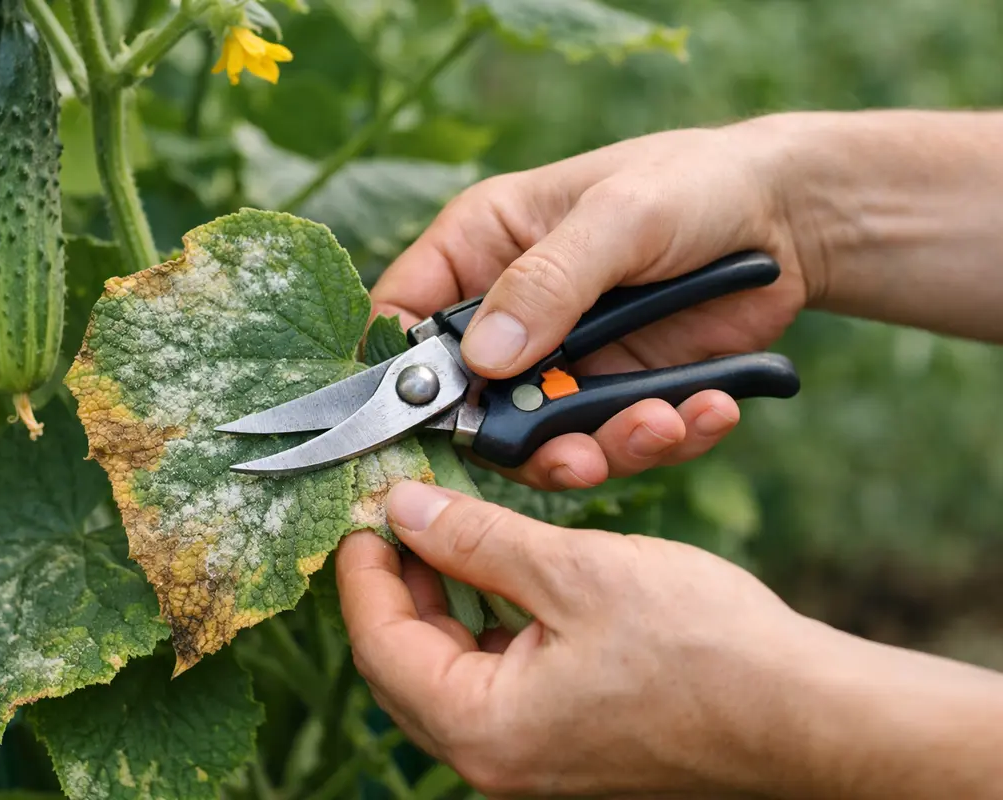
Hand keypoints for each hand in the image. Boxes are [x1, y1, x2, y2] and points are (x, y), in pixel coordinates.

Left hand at [337, 482, 1002, 798]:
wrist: (807, 714)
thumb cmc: (706, 651)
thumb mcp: (574, 573)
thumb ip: (477, 540)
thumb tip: (405, 510)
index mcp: (483, 731)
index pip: (379, 644)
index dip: (362, 568)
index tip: (364, 507)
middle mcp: (495, 760)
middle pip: (403, 663)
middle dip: (395, 582)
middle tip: (397, 512)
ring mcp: (530, 756)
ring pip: (446, 669)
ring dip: (438, 599)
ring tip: (442, 528)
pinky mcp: (563, 740)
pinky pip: (493, 679)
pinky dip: (482, 623)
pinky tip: (496, 571)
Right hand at [371, 121, 814, 491]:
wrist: (789, 218)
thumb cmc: (691, 184)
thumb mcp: (618, 217)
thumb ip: (548, 283)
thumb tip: (483, 359)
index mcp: (480, 249)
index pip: (403, 318)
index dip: (399, 377)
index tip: (428, 424)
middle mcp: (508, 314)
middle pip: (470, 405)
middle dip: (519, 441)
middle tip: (575, 456)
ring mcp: (563, 362)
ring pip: (543, 441)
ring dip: (599, 449)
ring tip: (660, 425)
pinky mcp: (617, 395)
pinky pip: (616, 442)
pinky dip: (659, 440)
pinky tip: (707, 410)